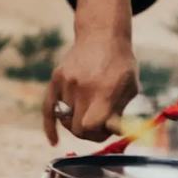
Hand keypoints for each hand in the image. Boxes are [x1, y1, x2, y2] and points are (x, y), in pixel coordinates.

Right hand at [49, 19, 140, 140]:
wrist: (102, 36)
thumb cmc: (120, 64)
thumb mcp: (130, 88)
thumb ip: (120, 112)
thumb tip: (113, 134)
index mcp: (104, 90)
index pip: (93, 126)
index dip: (100, 134)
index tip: (108, 131)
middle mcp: (82, 88)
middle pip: (78, 128)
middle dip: (89, 133)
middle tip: (99, 127)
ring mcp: (66, 83)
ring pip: (65, 120)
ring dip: (76, 125)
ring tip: (87, 117)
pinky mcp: (56, 80)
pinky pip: (48, 109)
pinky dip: (50, 127)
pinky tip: (54, 140)